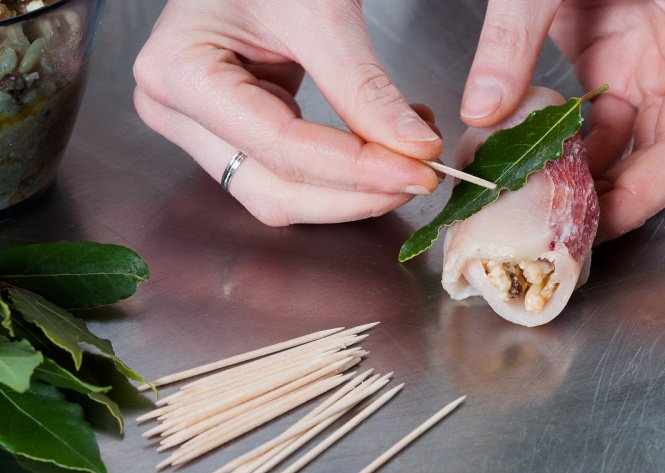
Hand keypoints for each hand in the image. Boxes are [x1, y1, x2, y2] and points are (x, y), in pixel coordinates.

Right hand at [133, 0, 441, 225]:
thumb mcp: (319, 13)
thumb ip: (365, 87)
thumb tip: (417, 148)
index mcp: (180, 71)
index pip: (280, 145)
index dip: (356, 168)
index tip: (417, 169)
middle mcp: (177, 111)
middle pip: (274, 189)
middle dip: (354, 193)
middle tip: (420, 177)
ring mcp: (201, 127)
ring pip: (279, 195)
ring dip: (350, 192)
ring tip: (406, 161)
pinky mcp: (232, 130)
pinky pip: (286, 175)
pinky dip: (340, 173)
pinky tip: (381, 150)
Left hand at [461, 0, 664, 247]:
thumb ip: (514, 36)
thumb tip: (484, 111)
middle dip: (641, 194)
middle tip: (591, 231)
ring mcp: (648, 65)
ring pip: (643, 148)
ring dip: (606, 185)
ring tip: (559, 213)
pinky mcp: (614, 73)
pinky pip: (608, 132)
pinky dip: (581, 159)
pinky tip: (548, 174)